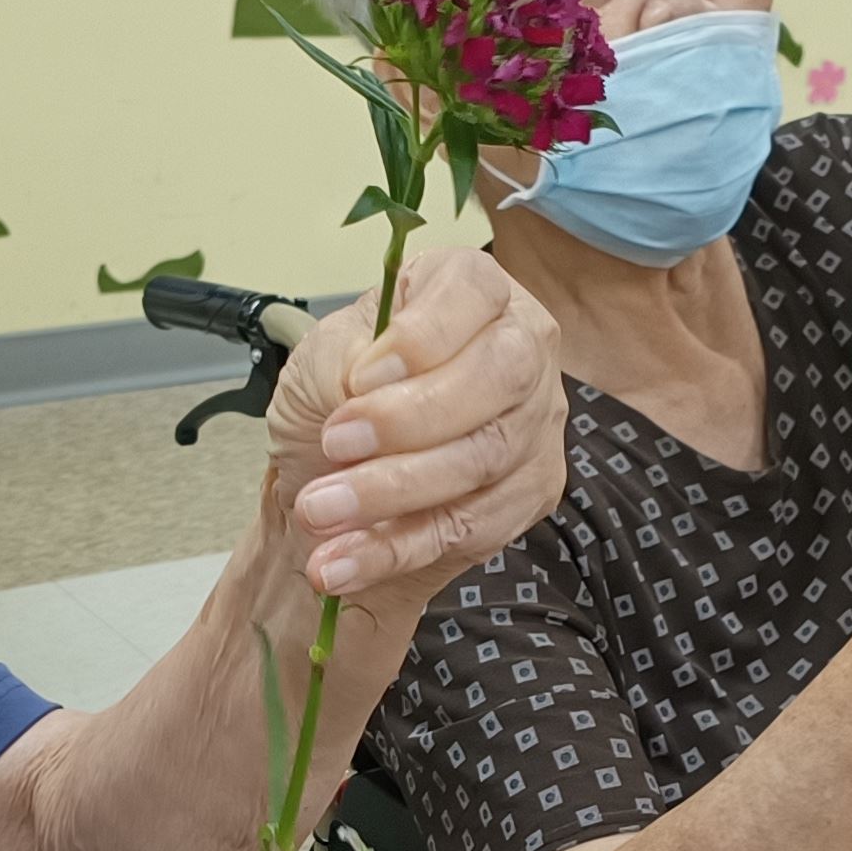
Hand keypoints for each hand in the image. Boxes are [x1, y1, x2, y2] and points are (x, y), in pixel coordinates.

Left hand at [266, 244, 566, 608]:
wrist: (330, 483)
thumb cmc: (333, 403)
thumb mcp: (317, 361)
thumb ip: (345, 361)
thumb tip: (371, 386)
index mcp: (466, 289)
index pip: (473, 293)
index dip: (421, 338)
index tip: (358, 379)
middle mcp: (519, 347)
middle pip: (499, 376)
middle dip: (411, 420)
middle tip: (335, 446)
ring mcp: (534, 423)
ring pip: (484, 458)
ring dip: (393, 492)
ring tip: (321, 511)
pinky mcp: (530, 493)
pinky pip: (475, 526)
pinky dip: (399, 548)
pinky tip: (343, 560)